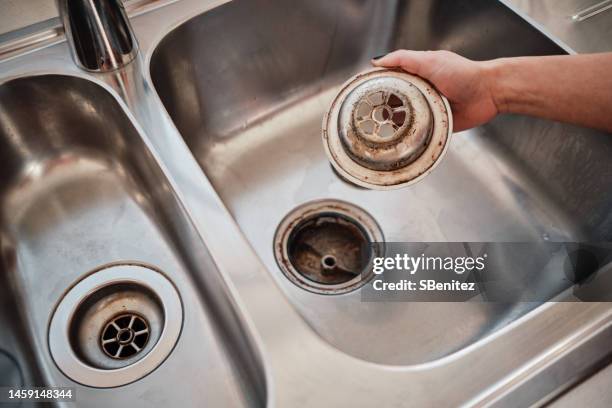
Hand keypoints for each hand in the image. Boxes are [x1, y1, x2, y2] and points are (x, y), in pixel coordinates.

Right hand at [372, 50, 498, 131]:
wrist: (488, 93)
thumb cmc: (463, 74)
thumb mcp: (429, 61)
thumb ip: (404, 59)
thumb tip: (378, 61)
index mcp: (418, 74)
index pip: (392, 78)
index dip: (378, 84)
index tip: (365, 89)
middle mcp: (421, 91)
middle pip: (395, 100)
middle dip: (384, 106)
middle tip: (371, 111)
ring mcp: (428, 108)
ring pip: (405, 117)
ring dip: (395, 121)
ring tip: (382, 124)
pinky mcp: (435, 124)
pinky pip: (419, 130)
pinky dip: (411, 132)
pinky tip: (400, 135)